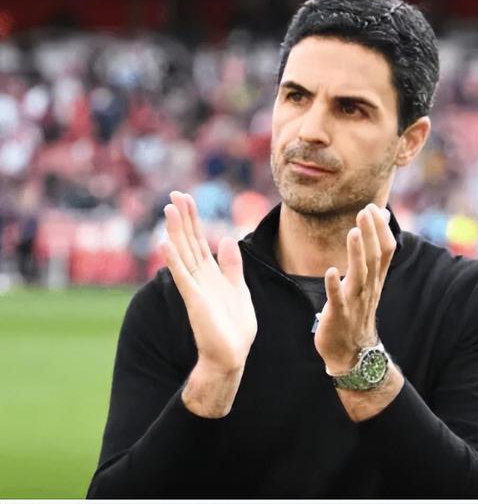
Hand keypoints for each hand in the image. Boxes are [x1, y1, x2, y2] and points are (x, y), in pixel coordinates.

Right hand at [161, 191, 256, 375]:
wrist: (232, 355)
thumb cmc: (234, 326)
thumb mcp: (238, 288)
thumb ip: (231, 265)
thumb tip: (226, 239)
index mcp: (211, 273)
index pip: (199, 240)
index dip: (194, 219)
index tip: (187, 198)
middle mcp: (200, 277)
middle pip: (189, 242)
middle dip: (183, 218)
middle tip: (174, 195)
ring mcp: (195, 288)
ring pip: (183, 254)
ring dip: (176, 232)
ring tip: (169, 210)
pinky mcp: (195, 300)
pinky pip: (183, 276)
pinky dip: (174, 260)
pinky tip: (166, 244)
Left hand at [314, 203, 394, 372]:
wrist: (352, 353)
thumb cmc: (357, 311)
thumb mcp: (369, 282)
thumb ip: (374, 253)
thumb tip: (383, 221)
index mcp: (375, 280)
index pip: (385, 250)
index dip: (380, 229)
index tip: (373, 208)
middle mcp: (368, 288)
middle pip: (374, 258)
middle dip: (370, 234)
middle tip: (365, 211)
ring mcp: (354, 302)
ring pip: (359, 275)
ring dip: (356, 253)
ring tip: (353, 232)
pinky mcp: (338, 316)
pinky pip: (337, 300)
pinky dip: (334, 286)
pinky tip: (331, 271)